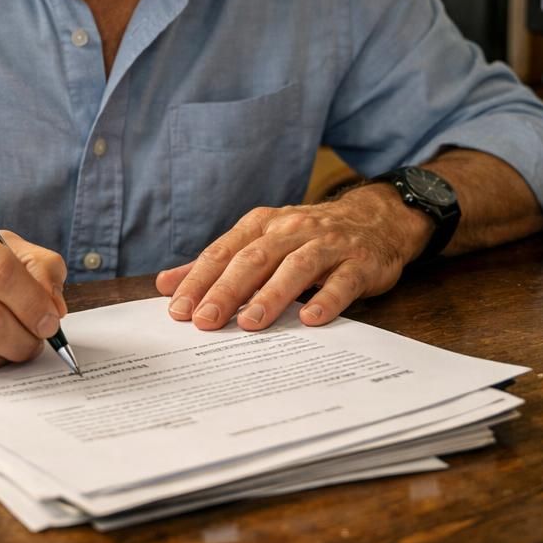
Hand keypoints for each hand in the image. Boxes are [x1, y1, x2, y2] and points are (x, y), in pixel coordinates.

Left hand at [154, 184, 431, 330]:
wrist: (376, 219)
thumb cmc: (309, 236)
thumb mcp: (261, 240)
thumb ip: (217, 263)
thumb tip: (167, 284)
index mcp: (263, 225)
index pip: (224, 253)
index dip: (200, 280)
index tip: (178, 310)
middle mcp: (293, 230)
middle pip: (254, 259)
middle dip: (227, 290)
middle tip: (205, 321)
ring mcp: (328, 246)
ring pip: (295, 268)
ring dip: (271, 295)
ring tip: (250, 323)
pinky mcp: (360, 263)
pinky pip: (342, 282)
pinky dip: (326, 299)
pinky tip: (310, 319)